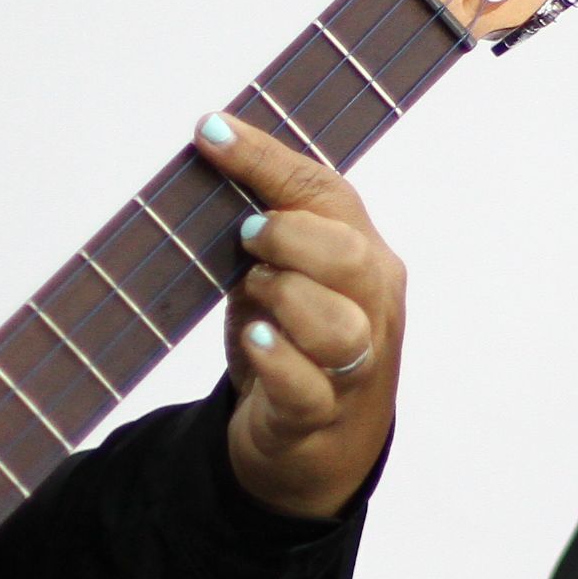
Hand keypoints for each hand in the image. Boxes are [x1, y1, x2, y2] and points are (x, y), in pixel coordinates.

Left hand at [195, 112, 405, 522]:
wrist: (314, 445)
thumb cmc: (297, 344)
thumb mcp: (281, 278)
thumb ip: (259, 232)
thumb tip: (205, 160)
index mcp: (364, 259)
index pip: (327, 195)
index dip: (266, 159)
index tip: (210, 133)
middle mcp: (371, 309)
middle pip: (351, 257)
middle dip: (291, 235)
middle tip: (246, 235)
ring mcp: (354, 367)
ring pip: (338, 325)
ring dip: (287, 297)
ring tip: (254, 291)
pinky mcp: (321, 416)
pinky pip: (308, 387)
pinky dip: (279, 361)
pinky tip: (256, 341)